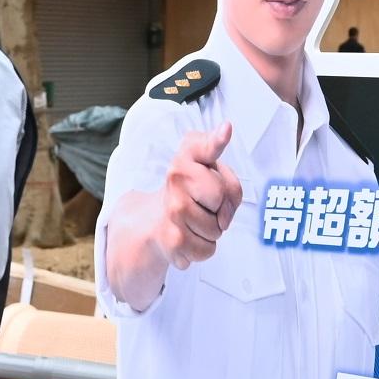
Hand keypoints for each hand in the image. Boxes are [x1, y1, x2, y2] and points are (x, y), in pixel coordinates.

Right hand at [146, 122, 240, 269]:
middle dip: (224, 207)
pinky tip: (189, 237)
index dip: (216, 141)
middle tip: (208, 206)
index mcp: (186, 158)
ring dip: (213, 230)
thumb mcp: (207, 175)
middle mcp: (175, 179)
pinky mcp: (172, 239)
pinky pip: (208, 248)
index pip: (202, 147)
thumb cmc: (192, 196)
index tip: (226, 130)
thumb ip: (224, 172)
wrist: (152, 224)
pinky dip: (204, 247)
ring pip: (218, 227)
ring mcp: (172, 209)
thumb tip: (226, 144)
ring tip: (196, 222)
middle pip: (222, 195)